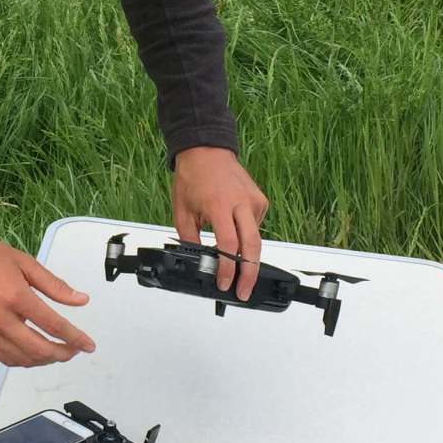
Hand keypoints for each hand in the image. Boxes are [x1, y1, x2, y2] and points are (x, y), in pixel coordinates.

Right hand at [0, 221, 95, 367]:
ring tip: (56, 352)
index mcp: (15, 295)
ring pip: (22, 359)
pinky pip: (4, 358)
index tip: (89, 345)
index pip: (53, 325)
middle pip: (40, 349)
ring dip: (44, 360)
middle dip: (63, 354)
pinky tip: (32, 353)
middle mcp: (0, 319)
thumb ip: (53, 284)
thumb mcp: (21, 261)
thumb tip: (80, 300)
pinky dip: (23, 360)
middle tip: (75, 350)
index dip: (75, 338)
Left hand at [171, 146, 269, 300]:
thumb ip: (190, 239)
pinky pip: (255, 227)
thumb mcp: (182, 212)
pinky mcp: (261, 200)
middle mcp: (240, 203)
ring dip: (248, 258)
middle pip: (252, 246)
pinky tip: (236, 236)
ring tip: (240, 275)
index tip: (225, 283)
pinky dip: (247, 237)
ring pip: (256, 239)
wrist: (206, 150)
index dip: (228, 269)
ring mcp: (254, 201)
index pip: (228, 245)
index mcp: (218, 205)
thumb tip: (199, 262)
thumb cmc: (193, 177)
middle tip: (243, 291)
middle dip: (249, 274)